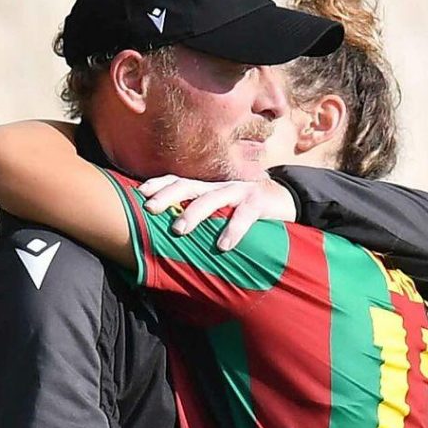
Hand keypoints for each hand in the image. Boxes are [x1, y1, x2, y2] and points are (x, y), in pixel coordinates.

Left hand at [140, 175, 295, 250]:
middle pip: (188, 186)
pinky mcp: (259, 202)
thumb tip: (171, 237)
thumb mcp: (221, 211)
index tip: (140, 193)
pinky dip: (233, 230)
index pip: (179, 181)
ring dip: (194, 214)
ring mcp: (240, 192)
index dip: (159, 184)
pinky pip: (244, 215)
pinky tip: (223, 245)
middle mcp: (220, 186)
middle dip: (167, 196)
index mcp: (208, 188)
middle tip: (150, 209)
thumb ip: (202, 218)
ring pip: (212, 198)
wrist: (287, 202)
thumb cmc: (247, 212)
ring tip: (179, 230)